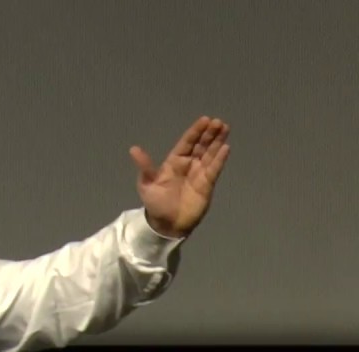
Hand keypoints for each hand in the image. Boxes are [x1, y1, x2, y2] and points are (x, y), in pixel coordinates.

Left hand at [130, 116, 231, 237]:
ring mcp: (199, 173)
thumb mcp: (147, 185)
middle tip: (218, 122)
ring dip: (218, 141)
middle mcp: (188, 164)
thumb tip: (133, 149)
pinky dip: (220, 159)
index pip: (186, 142)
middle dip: (209, 133)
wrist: (167, 225)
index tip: (205, 120)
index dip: (195, 131)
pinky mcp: (207, 184)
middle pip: (201, 145)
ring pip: (210, 154)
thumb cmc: (156, 204)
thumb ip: (145, 166)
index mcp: (174, 162)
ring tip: (225, 128)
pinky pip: (215, 169)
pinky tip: (226, 148)